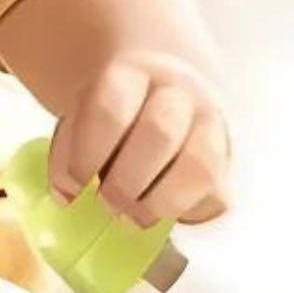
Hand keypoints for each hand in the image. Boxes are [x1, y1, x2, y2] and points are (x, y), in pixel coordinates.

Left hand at [46, 50, 231, 229]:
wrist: (164, 95)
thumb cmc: (115, 117)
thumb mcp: (83, 119)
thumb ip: (69, 154)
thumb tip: (67, 197)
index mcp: (130, 74)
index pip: (110, 109)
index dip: (90, 154)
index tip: (76, 184)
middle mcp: (177, 92)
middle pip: (159, 132)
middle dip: (127, 181)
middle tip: (107, 205)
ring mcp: (209, 122)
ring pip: (198, 164)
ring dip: (160, 201)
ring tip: (132, 218)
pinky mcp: (226, 157)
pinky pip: (216, 190)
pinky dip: (186, 211)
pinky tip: (160, 215)